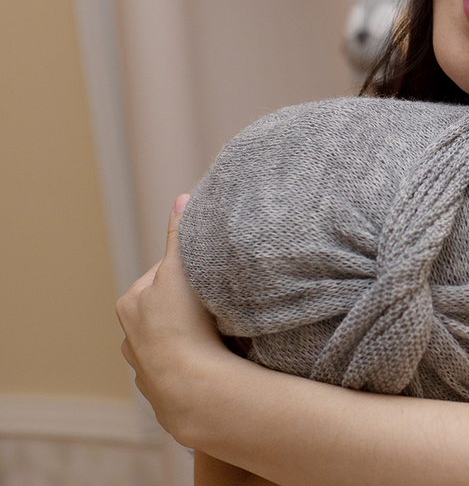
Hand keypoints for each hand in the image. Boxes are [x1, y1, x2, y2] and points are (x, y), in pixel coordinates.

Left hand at [116, 194, 226, 440]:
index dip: (189, 276)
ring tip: (217, 336)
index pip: (162, 279)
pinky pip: (180, 370)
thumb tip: (181, 199)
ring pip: (172, 342)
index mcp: (130, 304)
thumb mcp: (180, 269)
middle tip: (216, 308)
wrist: (189, 382)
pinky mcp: (162, 390)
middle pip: (165, 311)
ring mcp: (144, 367)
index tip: (209, 281)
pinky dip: (193, 364)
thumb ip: (179, 235)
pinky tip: (212, 361)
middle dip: (187, 308)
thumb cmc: (182, 323)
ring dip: (190, 339)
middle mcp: (129, 337)